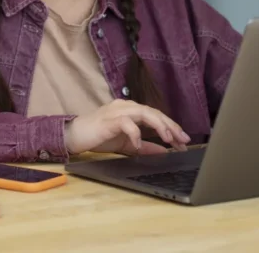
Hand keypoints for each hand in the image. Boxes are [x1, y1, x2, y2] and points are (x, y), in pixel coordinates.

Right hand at [64, 99, 190, 155]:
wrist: (74, 135)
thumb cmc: (99, 137)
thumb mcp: (126, 144)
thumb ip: (144, 147)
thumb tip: (164, 152)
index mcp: (131, 111)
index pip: (156, 115)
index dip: (171, 126)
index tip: (184, 141)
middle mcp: (126, 106)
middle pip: (153, 112)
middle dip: (171, 125)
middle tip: (184, 140)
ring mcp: (117, 111)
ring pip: (144, 113)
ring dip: (159, 125)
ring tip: (169, 139)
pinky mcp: (108, 120)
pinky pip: (126, 123)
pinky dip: (136, 133)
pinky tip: (139, 145)